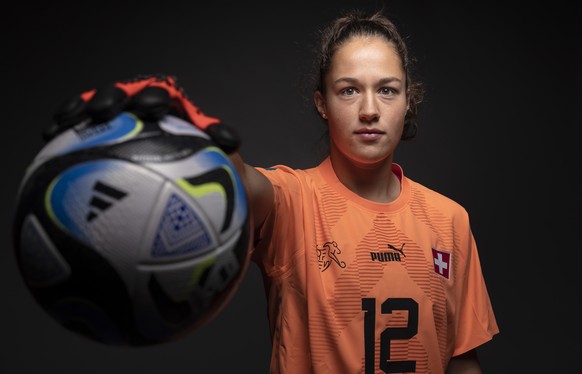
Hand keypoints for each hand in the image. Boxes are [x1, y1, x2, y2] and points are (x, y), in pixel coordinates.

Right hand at [44, 74, 240, 152]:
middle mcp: (143, 111)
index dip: (151, 98)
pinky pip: (83, 131)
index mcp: (170, 110)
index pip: (160, 96)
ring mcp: (123, 123)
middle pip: (124, 97)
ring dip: (80, 112)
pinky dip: (67, 131)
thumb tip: (231, 140)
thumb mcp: (218, 154)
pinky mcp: (104, 137)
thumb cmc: (209, 164)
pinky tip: (51, 138)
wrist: (198, 179)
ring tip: (66, 121)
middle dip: (112, 99)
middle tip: (103, 110)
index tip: (150, 108)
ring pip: (97, 110)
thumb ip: (219, 143)